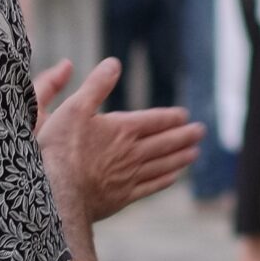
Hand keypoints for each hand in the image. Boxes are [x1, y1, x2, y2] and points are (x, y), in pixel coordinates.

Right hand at [37, 58, 203, 222]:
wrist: (58, 194)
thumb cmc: (60, 150)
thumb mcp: (74, 108)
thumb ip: (96, 85)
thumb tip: (114, 63)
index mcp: (122, 129)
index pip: (153, 120)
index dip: (170, 117)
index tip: (184, 115)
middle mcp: (131, 153)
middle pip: (164, 142)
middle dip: (184, 136)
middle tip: (201, 131)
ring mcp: (129, 177)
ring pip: (162, 165)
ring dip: (180, 157)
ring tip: (195, 153)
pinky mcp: (122, 197)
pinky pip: (151, 187)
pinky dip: (165, 180)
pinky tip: (174, 177)